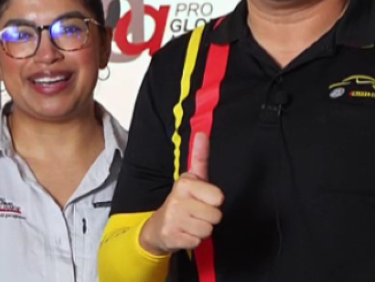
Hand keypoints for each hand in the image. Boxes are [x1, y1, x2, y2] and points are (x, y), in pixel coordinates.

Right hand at [139, 133, 223, 255]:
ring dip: (201, 230)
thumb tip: (202, 133)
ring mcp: (173, 218)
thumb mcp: (191, 179)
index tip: (203, 198)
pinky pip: (197, 241)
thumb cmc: (181, 201)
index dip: (214, 201)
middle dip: (209, 218)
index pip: (218, 197)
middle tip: (196, 213)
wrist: (157, 227)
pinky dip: (193, 240)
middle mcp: (177, 198)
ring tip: (190, 223)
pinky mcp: (171, 236)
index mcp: (185, 182)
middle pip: (215, 216)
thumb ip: (200, 157)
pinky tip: (184, 233)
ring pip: (207, 230)